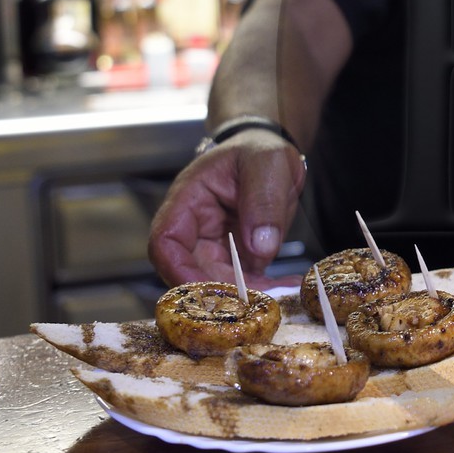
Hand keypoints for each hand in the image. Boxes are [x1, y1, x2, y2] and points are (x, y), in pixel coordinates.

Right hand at [147, 130, 307, 288]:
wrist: (271, 154)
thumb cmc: (259, 150)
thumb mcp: (266, 163)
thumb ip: (263, 202)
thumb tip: (260, 247)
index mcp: (188, 200)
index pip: (166, 242)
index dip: (178, 271)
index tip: (205, 292)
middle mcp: (195, 227)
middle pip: (190, 271)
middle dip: (218, 292)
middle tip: (254, 302)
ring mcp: (214, 244)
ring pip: (217, 281)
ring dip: (244, 294)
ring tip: (280, 293)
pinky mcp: (235, 256)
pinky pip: (242, 279)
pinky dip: (262, 287)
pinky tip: (287, 286)